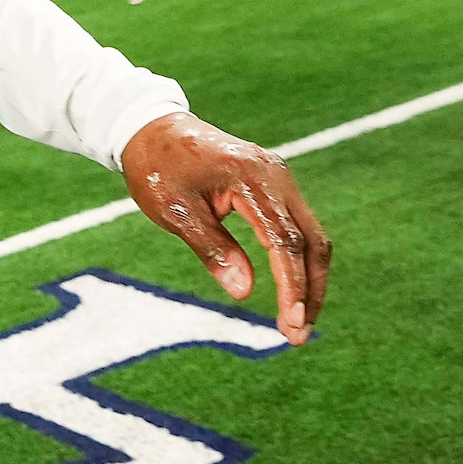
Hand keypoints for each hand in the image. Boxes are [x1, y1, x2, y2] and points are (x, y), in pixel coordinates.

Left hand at [120, 114, 328, 344]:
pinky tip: (292, 288)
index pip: (285, 242)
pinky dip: (298, 259)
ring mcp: (279, 177)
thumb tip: (245, 293)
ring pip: (310, 235)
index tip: (292, 323)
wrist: (151, 128)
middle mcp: (276, 176)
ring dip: (309, 278)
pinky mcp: (275, 184)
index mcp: (252, 179)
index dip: (292, 286)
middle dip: (310, 290)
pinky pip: (297, 225)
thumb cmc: (157, 169)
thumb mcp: (174, 212)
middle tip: (299, 334)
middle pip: (311, 241)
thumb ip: (212, 249)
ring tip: (298, 321)